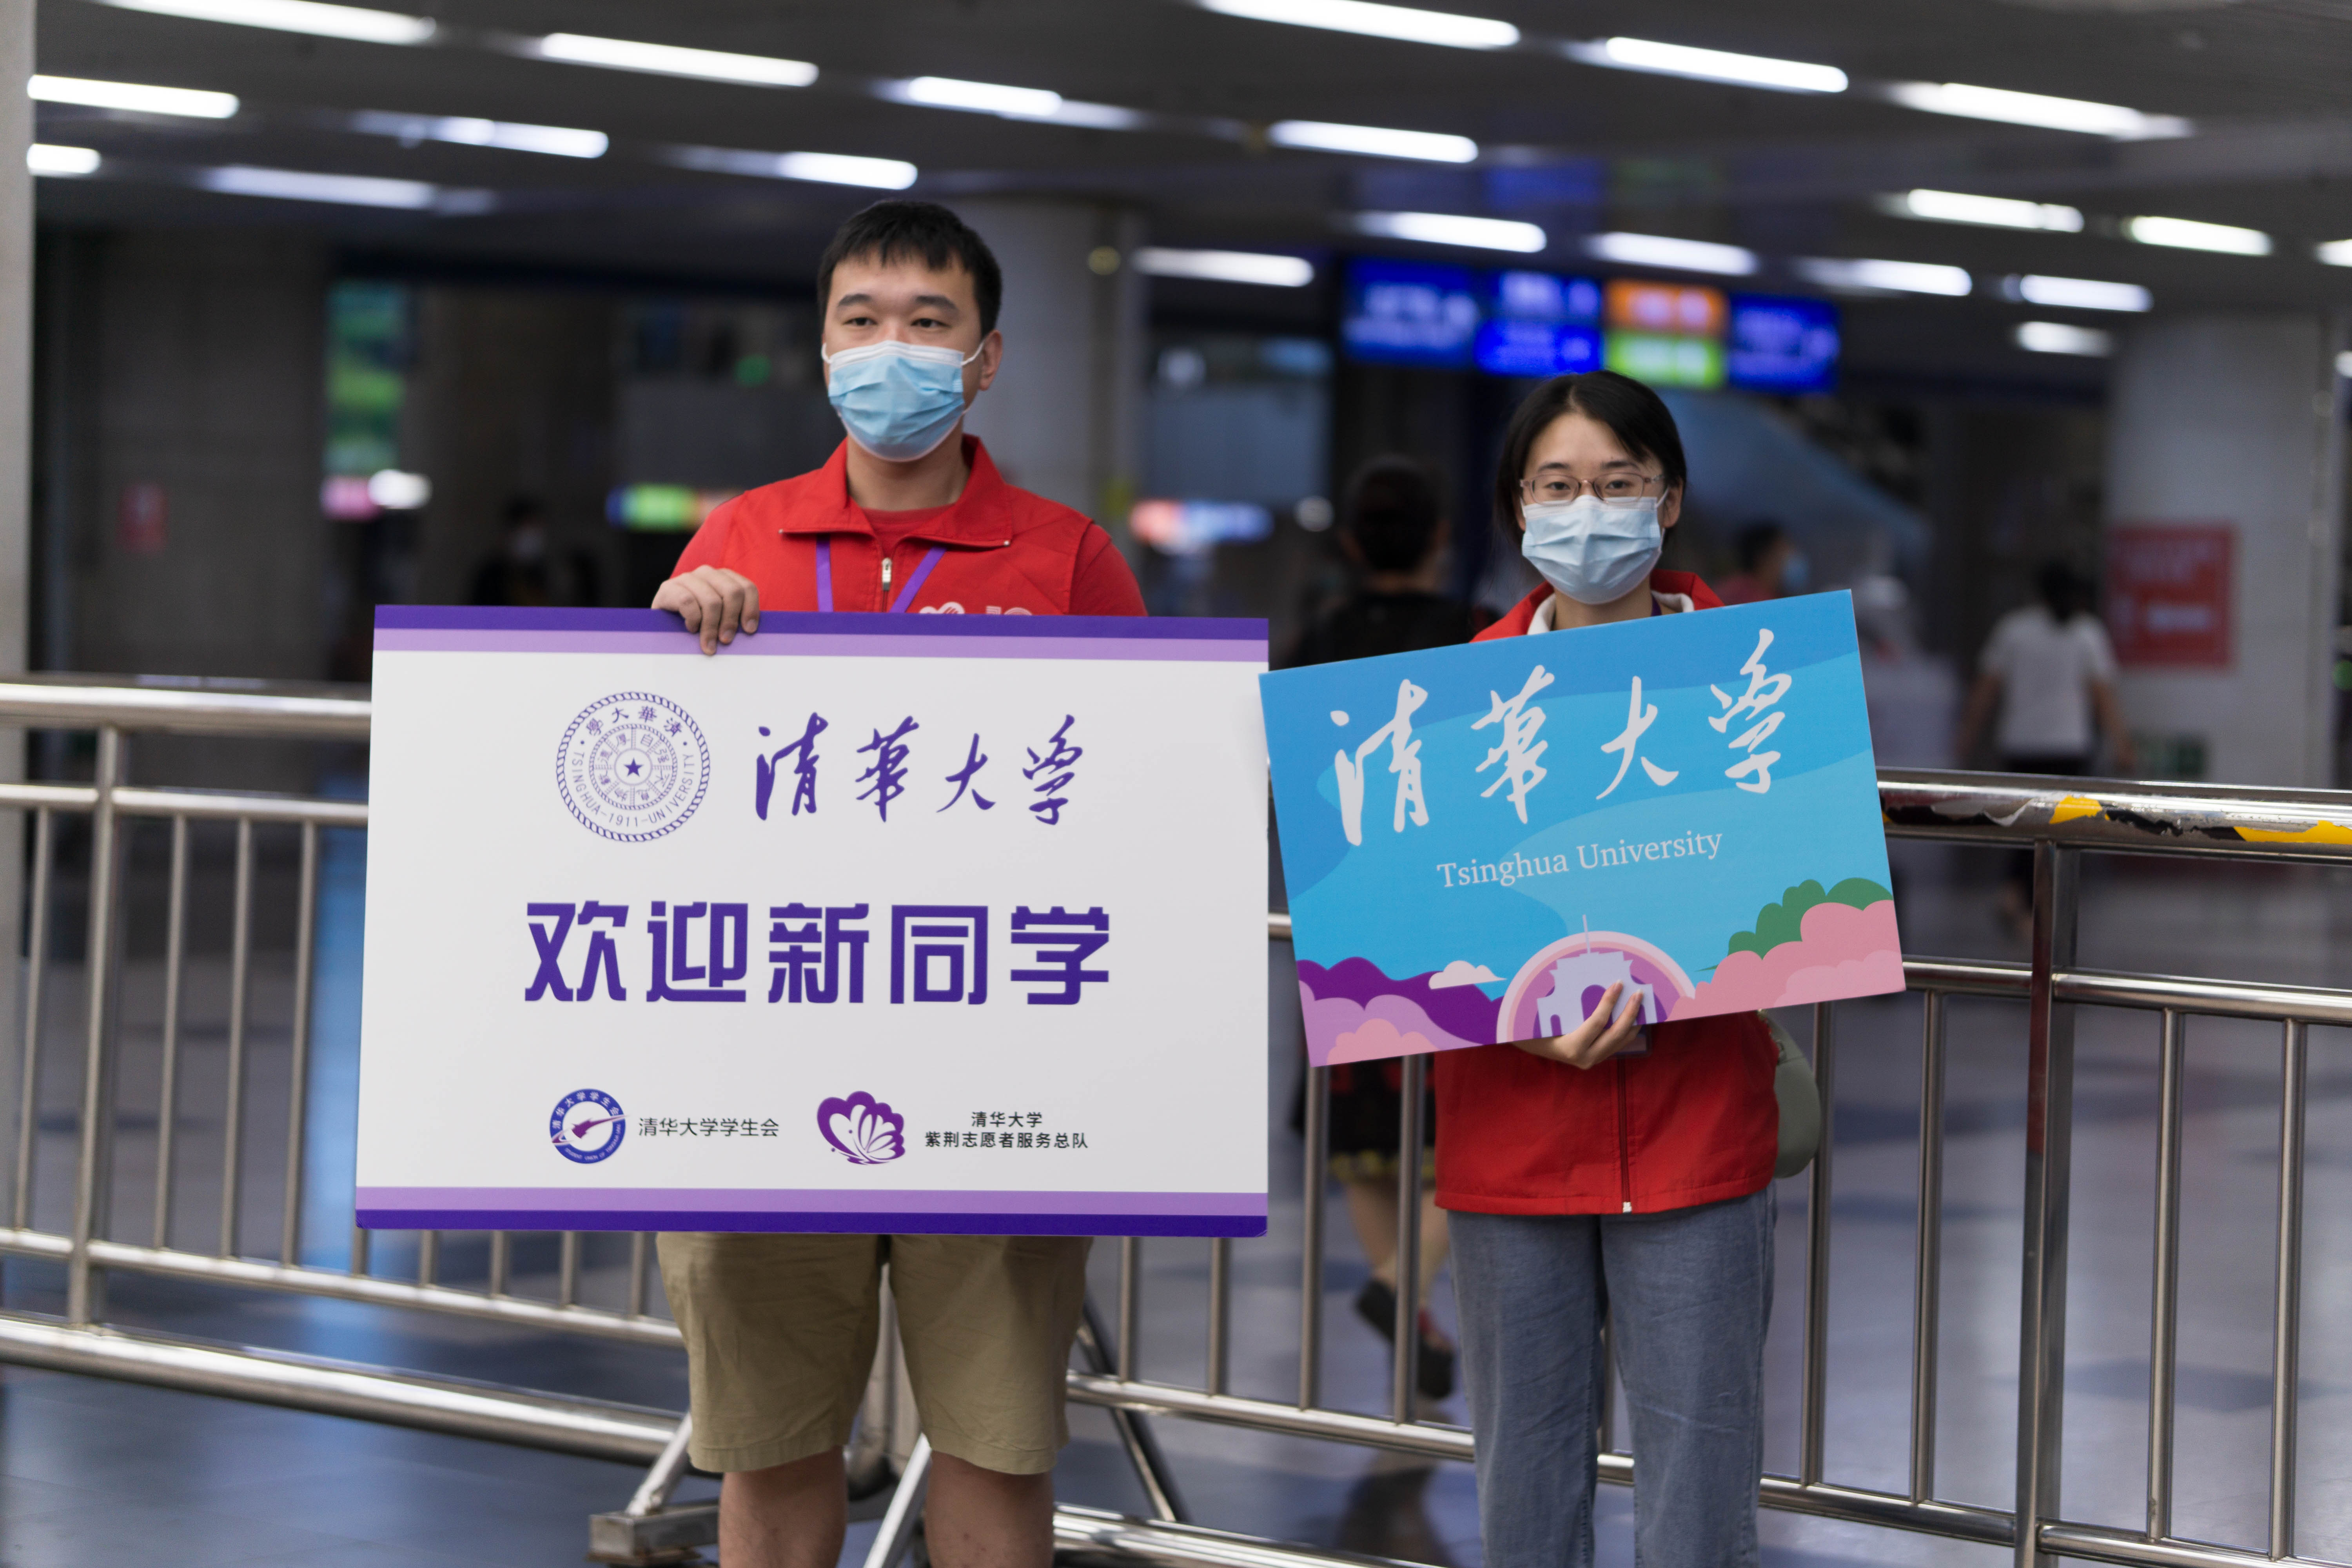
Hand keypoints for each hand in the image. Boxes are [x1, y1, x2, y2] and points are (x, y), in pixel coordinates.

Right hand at [653, 567, 759, 654]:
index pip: (747, 588)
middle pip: (732, 592)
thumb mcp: (719, 619)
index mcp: (724, 578)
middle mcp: (706, 573)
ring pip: (711, 600)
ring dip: (711, 627)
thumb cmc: (697, 624)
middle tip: (726, 640)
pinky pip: (688, 602)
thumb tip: (749, 631)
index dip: (751, 609)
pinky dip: (693, 619)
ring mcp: (687, 578)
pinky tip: (691, 629)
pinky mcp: (668, 588)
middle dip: (731, 619)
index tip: (749, 630)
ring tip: (709, 645)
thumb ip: (733, 618)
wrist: (661, 625)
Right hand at [1510, 982, 1646, 1069]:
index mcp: (1572, 1048)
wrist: (1531, 1047)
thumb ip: (1569, 1004)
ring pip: (1621, 1041)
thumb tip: (1590, 980)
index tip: (1618, 983)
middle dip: (1630, 1011)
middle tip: (1638, 992)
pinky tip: (1633, 1015)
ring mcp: (1593, 1060)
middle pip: (1616, 1033)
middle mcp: (1586, 1058)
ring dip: (1633, 1020)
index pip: (1597, 1022)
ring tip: (1641, 1003)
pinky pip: (1618, 1044)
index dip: (1609, 1002)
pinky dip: (1628, 1029)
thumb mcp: (1549, 1015)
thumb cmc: (1536, 1027)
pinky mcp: (1598, 1058)